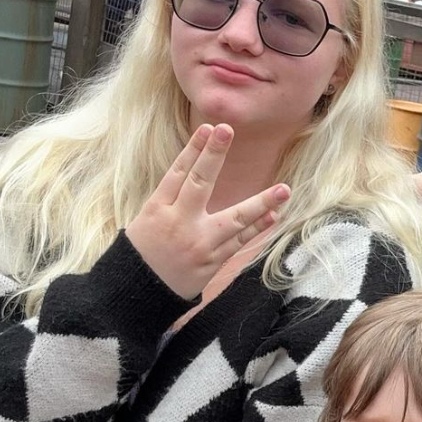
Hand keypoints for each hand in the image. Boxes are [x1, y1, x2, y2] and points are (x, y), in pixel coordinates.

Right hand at [126, 124, 289, 299]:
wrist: (137, 293)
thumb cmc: (142, 251)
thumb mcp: (146, 219)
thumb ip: (173, 197)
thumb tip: (200, 168)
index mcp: (157, 209)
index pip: (179, 172)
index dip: (195, 148)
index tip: (211, 128)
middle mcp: (179, 223)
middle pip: (200, 183)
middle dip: (214, 155)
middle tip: (228, 131)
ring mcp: (199, 243)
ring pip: (234, 218)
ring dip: (261, 203)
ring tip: (284, 190)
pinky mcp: (212, 262)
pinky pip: (239, 243)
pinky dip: (256, 229)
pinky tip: (273, 216)